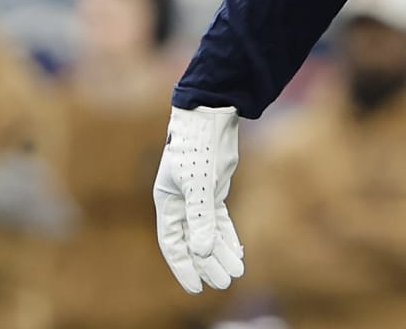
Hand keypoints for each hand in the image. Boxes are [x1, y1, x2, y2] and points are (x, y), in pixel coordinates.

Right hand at [154, 105, 244, 293]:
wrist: (210, 117)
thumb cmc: (196, 147)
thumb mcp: (199, 184)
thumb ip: (200, 218)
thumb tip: (202, 251)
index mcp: (168, 204)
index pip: (173, 245)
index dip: (184, 267)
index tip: (196, 287)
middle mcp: (180, 205)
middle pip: (193, 243)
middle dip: (209, 264)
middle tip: (225, 282)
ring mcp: (198, 199)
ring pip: (209, 233)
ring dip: (222, 252)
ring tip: (236, 272)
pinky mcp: (214, 192)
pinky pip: (219, 221)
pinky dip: (228, 236)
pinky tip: (237, 251)